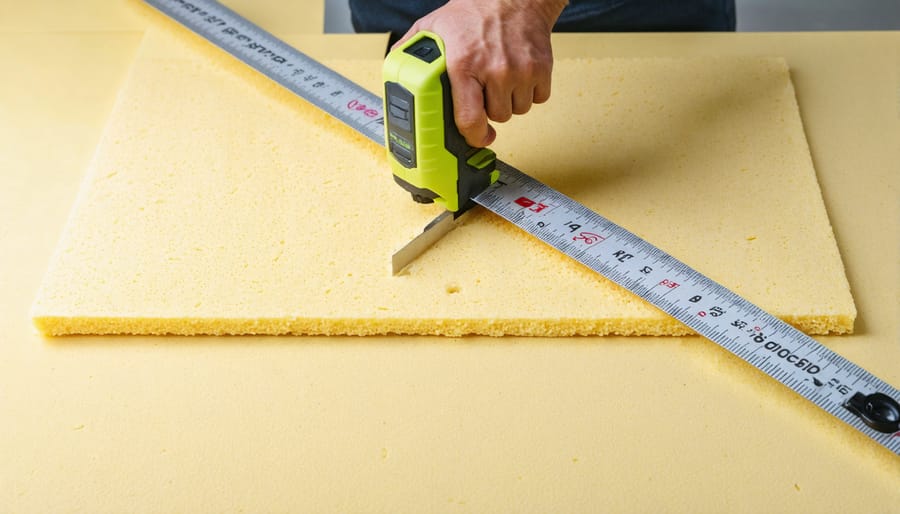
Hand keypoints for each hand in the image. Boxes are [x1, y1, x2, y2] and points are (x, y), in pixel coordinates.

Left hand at [393, 0, 566, 146]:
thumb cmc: (475, 10)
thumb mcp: (434, 26)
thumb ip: (413, 50)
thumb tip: (396, 69)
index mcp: (464, 64)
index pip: (470, 119)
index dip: (472, 136)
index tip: (475, 138)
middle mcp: (495, 69)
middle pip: (498, 117)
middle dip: (491, 109)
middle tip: (485, 90)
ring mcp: (521, 70)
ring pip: (518, 110)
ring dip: (510, 101)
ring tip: (501, 79)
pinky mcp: (542, 69)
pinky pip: (538, 99)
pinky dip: (530, 92)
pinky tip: (519, 75)